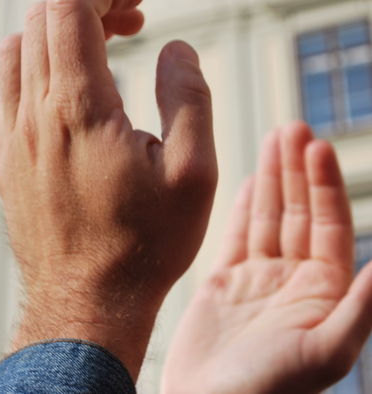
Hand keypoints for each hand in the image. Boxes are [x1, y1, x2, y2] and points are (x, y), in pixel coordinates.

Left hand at [0, 0, 216, 379]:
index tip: (139, 4)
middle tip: (132, 21)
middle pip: (42, 19)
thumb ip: (188, 97)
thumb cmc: (143, 248)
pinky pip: (9, 92)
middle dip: (89, 5)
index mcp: (80, 110)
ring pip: (18, 52)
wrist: (85, 305)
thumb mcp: (192, 174)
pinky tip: (74, 95)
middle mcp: (34, 117)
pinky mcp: (6, 161)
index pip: (68, 7)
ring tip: (104, 52)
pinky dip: (38, 70)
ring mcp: (13, 139)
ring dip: (59, 35)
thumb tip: (176, 49)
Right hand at [161, 122, 371, 392]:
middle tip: (293, 127)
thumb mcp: (324, 350)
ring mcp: (259, 281)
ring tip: (274, 139)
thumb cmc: (268, 390)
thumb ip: (361, 305)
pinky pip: (237, 237)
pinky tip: (252, 182)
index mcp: (325, 293)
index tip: (316, 146)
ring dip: (274, 180)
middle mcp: (295, 282)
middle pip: (300, 213)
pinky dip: (245, 208)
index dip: (324, 184)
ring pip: (270, 219)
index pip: (329, 225)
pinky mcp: (225, 284)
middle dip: (299, 170)